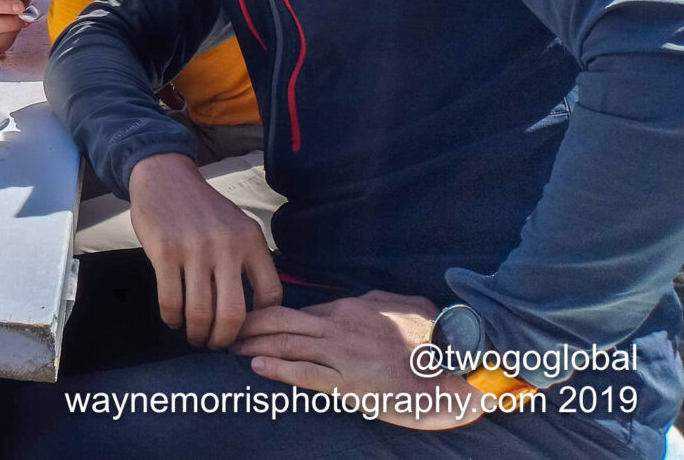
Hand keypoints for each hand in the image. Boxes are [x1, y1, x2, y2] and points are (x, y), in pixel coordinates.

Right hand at [127, 151, 280, 347]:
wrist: (164, 176)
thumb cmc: (202, 209)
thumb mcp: (237, 226)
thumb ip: (248, 259)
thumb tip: (254, 310)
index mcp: (251, 240)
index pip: (271, 295)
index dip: (261, 322)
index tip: (247, 329)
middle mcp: (227, 245)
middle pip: (233, 314)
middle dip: (224, 339)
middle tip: (216, 344)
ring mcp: (194, 249)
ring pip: (200, 312)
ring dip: (196, 333)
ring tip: (194, 335)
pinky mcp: (164, 252)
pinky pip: (170, 301)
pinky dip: (172, 318)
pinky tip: (173, 319)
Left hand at [233, 291, 481, 429]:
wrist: (458, 366)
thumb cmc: (434, 337)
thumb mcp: (402, 304)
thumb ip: (374, 301)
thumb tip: (357, 300)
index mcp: (350, 308)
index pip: (299, 311)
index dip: (270, 316)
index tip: (249, 321)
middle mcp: (341, 326)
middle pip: (282, 321)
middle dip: (249, 325)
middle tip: (225, 330)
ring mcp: (344, 354)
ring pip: (287, 344)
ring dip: (254, 346)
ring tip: (230, 348)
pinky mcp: (351, 383)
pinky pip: (307, 375)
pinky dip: (279, 370)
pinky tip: (257, 368)